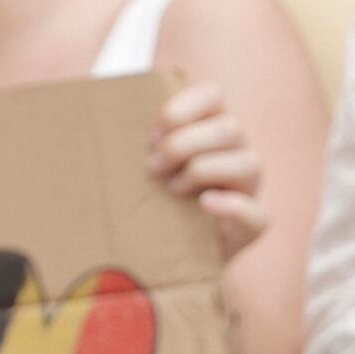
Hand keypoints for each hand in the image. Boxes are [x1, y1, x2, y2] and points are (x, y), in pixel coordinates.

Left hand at [145, 77, 266, 258]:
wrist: (162, 257)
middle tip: (153, 167)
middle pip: (229, 128)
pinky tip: (205, 204)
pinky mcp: (251, 226)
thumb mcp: (137, 169)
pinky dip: (232, 206)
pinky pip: (257, 213)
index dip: (182, 108)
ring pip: (249, 163)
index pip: (212, 96)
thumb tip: (97, 114)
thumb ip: (132, 142)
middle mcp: (235, 153)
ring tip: (172, 190)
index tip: (151, 134)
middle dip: (184, 144)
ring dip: (202, 171)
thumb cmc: (145, 202)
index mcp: (208, 130)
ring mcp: (247, 189)